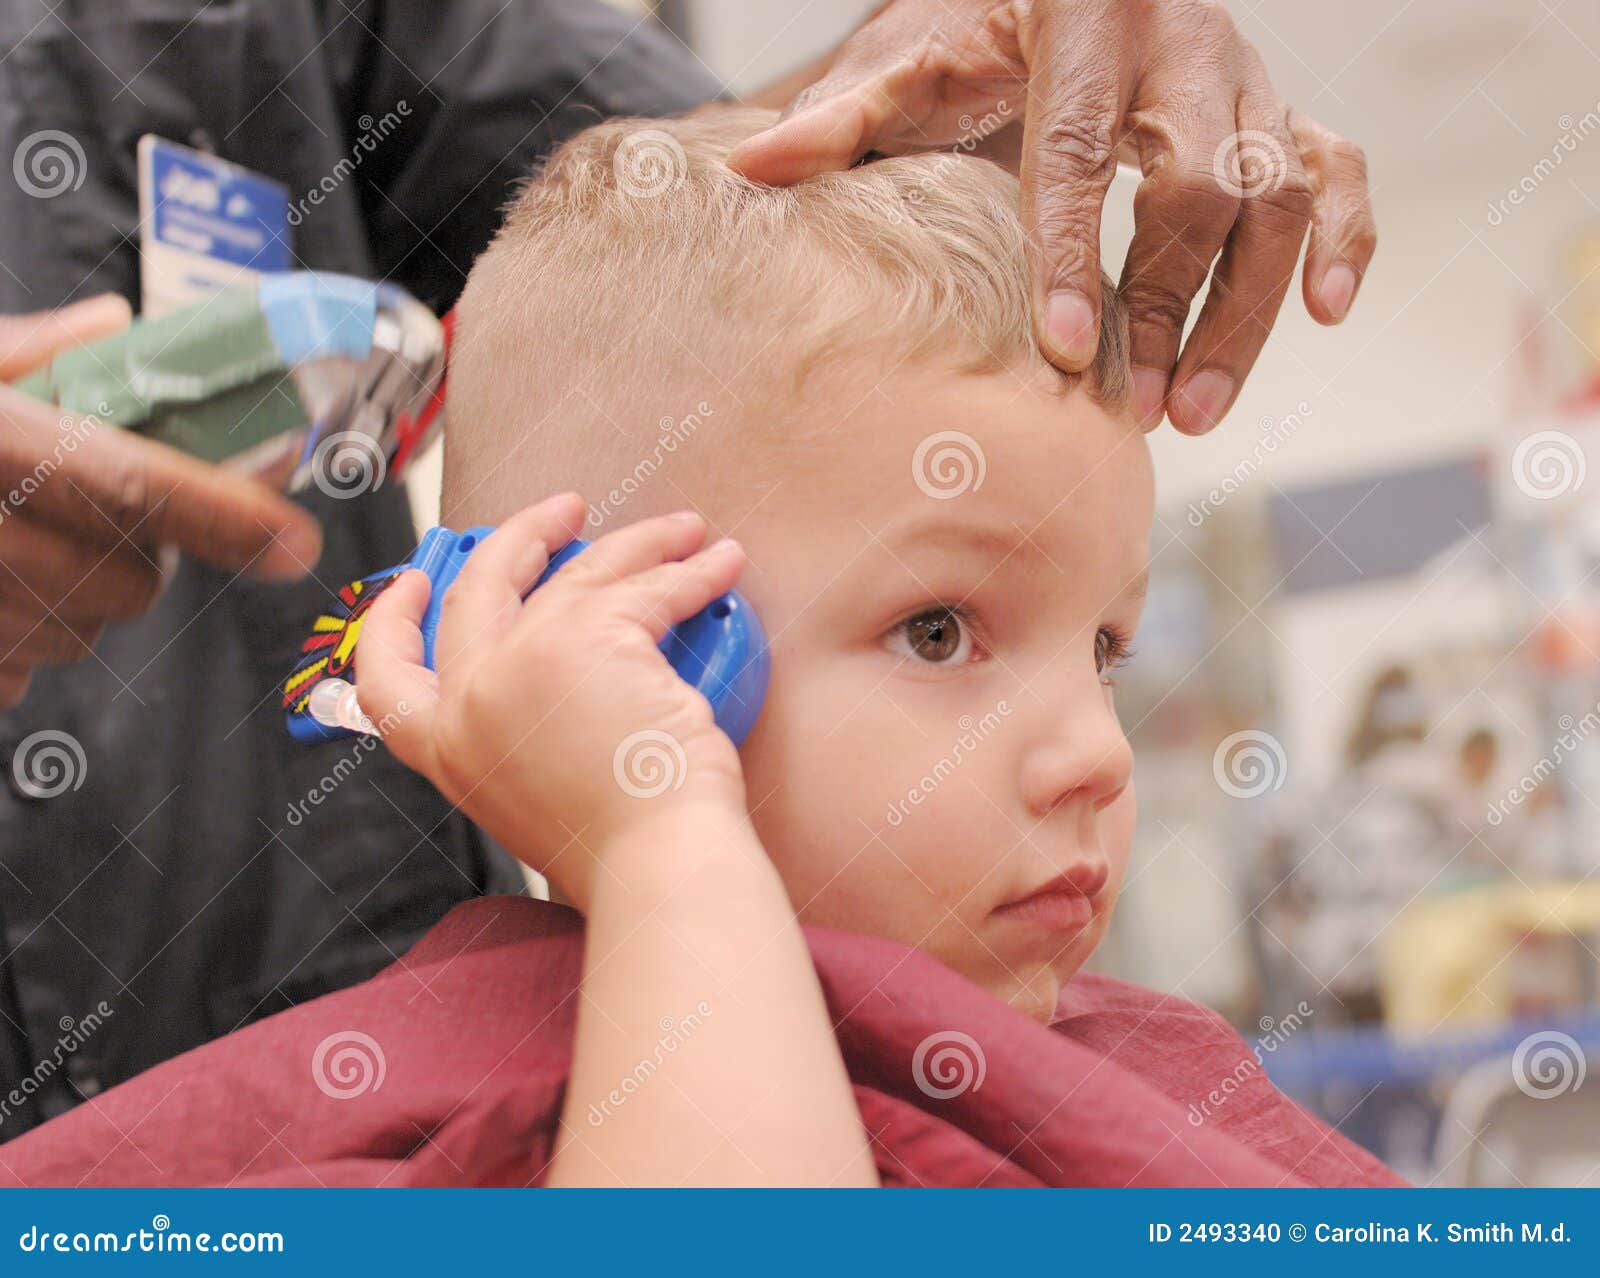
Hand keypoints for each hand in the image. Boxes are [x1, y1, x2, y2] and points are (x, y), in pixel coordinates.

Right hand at [0, 296, 322, 703]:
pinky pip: (11, 672)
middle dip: (142, 557)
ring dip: (76, 600)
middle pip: (127, 581)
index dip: (226, 517)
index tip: (293, 542)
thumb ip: (22, 353)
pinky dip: (13, 641)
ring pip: (78, 631)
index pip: (133, 485)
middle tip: (98, 517)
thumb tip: (110, 326)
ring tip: (12, 547)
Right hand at [355, 493, 750, 909]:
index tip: (417, 580)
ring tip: (680, 529)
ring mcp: (521, 665)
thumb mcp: (535, 800)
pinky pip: (647, 585)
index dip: (392, 619)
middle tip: (565, 513)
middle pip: (479, 588)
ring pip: (577, 572)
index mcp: (448, 750)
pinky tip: (719, 563)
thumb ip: (524, 745)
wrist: (658, 869)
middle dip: (521, 537)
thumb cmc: (621, 852)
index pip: (384, 676)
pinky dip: (691, 569)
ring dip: (634, 540)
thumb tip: (566, 696)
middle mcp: (469, 702)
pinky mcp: (587, 640)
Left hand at [728, 0, 1376, 434]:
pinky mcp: (1275, 109)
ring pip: (1282, 197)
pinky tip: (1328, 314)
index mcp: (1086, 23)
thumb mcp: (913, 52)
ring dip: (1249, 310)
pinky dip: (1347, 239)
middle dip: (1171, 304)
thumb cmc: (985, 16)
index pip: (1081, 152)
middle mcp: (1184, 45)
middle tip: (1132, 410)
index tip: (1069, 351)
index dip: (1076, 254)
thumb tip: (753, 167)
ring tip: (1193, 408)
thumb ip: (845, 113)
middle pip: (1202, 185)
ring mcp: (1243, 78)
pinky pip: (1338, 169)